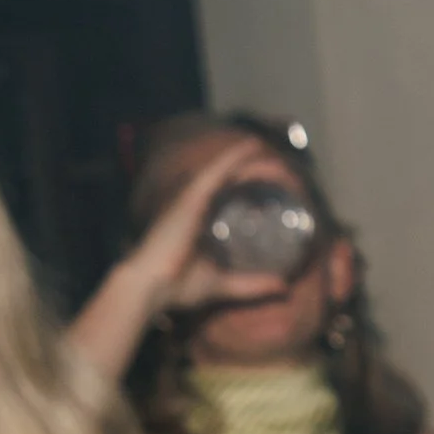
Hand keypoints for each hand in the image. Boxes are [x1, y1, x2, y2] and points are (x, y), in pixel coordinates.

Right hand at [64, 136, 284, 385]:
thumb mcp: (223, 285)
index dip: (243, 183)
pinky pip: (214, 172)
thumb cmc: (177, 288)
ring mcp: (190, 200)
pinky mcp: (189, 199)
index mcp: (200, 222)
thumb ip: (252, 285)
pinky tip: (249, 146)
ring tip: (261, 143)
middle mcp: (194, 206)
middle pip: (223, 179)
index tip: (267, 178)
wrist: (149, 290)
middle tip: (272, 159)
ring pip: (220, 170)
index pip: (225, 195)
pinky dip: (231, 159)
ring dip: (241, 155)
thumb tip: (284, 287)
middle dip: (245, 166)